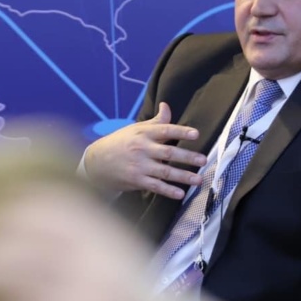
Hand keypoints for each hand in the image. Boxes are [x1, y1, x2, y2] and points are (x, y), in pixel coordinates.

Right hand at [82, 103, 207, 197]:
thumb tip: (167, 106)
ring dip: (183, 176)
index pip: (165, 131)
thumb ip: (156, 121)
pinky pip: (155, 186)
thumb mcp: (136, 129)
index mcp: (144, 134)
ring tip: (198, 180)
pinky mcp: (136, 180)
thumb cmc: (120, 143)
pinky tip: (180, 194)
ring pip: (165, 172)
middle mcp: (142, 149)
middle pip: (168, 153)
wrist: (97, 162)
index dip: (181, 132)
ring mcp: (139, 166)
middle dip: (187, 157)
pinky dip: (168, 191)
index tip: (195, 134)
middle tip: (203, 160)